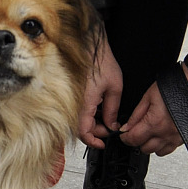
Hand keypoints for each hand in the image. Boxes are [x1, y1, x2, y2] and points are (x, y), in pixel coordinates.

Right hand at [78, 33, 122, 148]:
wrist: (89, 45)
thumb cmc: (100, 61)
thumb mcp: (115, 88)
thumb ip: (112, 110)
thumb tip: (112, 125)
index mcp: (85, 104)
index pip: (84, 133)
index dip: (94, 141)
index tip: (103, 143)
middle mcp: (75, 103)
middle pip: (81, 129)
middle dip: (97, 132)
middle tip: (110, 128)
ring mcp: (72, 99)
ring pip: (79, 121)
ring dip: (92, 123)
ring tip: (106, 116)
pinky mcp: (73, 95)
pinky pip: (78, 111)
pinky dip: (88, 114)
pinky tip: (98, 107)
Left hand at [120, 63, 187, 155]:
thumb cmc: (174, 86)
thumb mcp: (148, 97)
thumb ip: (136, 115)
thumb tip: (126, 128)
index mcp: (154, 122)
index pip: (133, 140)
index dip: (125, 138)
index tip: (124, 134)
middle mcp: (166, 133)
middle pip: (144, 149)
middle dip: (138, 141)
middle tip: (137, 130)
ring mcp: (176, 137)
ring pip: (157, 152)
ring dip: (151, 144)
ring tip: (150, 132)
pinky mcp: (184, 138)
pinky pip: (170, 150)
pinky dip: (163, 145)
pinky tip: (161, 134)